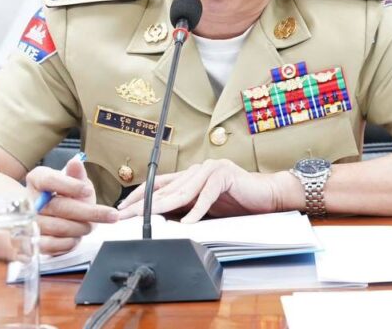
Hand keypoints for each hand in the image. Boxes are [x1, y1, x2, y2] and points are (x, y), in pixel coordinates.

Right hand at [25, 158, 117, 254]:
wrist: (58, 216)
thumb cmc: (68, 195)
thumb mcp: (76, 182)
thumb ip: (77, 175)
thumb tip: (76, 163)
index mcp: (37, 178)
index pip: (49, 180)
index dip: (69, 186)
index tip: (88, 190)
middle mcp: (29, 199)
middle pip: (57, 206)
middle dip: (88, 212)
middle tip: (110, 215)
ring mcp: (28, 221)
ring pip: (57, 227)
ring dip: (80, 228)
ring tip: (90, 225)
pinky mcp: (31, 242)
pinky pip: (52, 245)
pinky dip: (69, 242)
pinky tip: (77, 237)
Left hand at [116, 159, 290, 222]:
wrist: (267, 196)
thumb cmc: (238, 202)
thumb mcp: (206, 208)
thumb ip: (186, 208)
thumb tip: (161, 221)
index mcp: (192, 175)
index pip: (160, 183)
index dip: (140, 195)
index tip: (124, 208)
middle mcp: (199, 169)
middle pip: (167, 188)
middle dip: (144, 204)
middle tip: (126, 216)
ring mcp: (212, 169)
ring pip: (184, 191)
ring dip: (165, 207)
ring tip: (148, 219)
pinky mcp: (225, 175)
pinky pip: (207, 195)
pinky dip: (197, 210)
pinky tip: (188, 222)